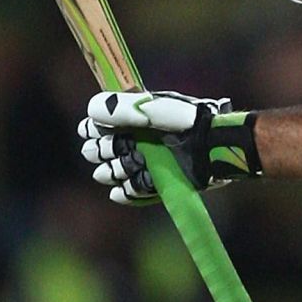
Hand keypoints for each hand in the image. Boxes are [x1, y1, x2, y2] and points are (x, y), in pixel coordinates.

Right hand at [76, 89, 259, 204]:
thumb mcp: (151, 109)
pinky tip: (116, 193)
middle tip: (99, 152)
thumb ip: (119, 108)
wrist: (213, 145)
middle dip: (100, 151)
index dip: (93, 129)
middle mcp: (144, 139)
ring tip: (110, 172)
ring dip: (112, 171)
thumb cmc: (185, 121)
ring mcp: (153, 162)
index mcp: (140, 118)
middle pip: (110, 149)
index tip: (87, 132)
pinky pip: (138, 190)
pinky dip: (126, 193)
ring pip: (121, 170)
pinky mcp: (162, 181)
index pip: (106, 124)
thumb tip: (90, 111)